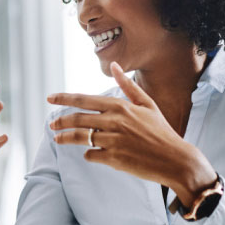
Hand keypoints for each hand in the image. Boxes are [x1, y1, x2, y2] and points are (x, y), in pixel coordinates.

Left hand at [46, 62, 216, 205]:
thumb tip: (114, 65)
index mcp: (120, 106)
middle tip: (52, 125)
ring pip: (80, 137)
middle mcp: (114, 121)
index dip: (64, 98)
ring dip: (65, 138)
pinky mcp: (114, 158)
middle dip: (60, 121)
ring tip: (58, 139)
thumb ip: (127, 86)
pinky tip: (90, 154)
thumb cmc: (161, 131)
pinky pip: (91, 155)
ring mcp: (113, 141)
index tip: (50, 98)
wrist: (175, 159)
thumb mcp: (147, 104)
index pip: (84, 99)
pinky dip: (88, 154)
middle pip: (77, 119)